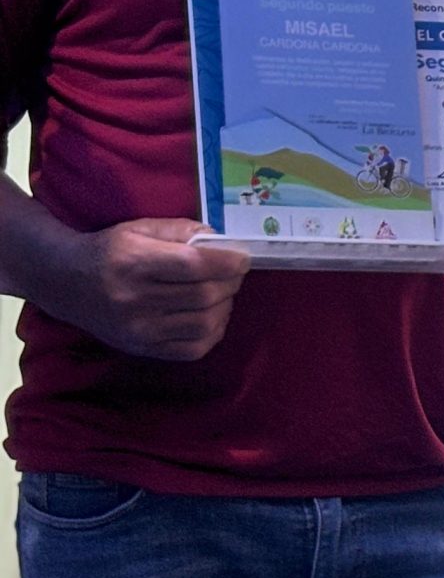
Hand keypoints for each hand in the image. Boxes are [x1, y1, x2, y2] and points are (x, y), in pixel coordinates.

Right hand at [47, 218, 251, 361]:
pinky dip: (212, 332)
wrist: (66, 283)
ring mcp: (137, 330)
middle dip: (231, 282)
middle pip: (204, 295)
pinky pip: (194, 349)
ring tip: (220, 293)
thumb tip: (223, 243)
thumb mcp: (141, 228)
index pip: (195, 266)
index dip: (228, 262)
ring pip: (205, 323)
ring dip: (225, 306)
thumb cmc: (110, 251)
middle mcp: (134, 300)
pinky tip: (209, 316)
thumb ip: (183, 231)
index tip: (242, 258)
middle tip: (232, 273)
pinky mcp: (141, 349)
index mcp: (134, 263)